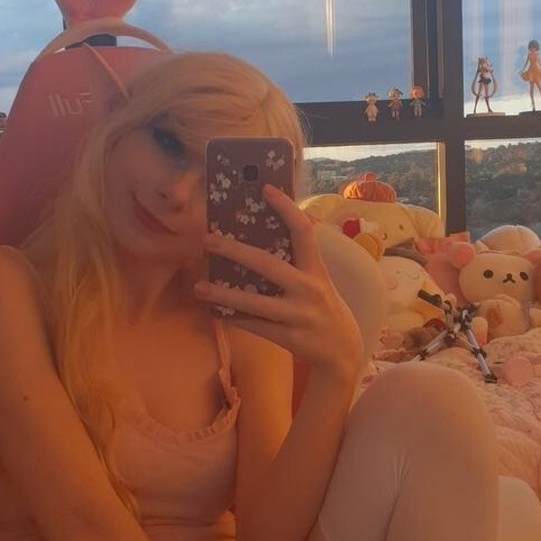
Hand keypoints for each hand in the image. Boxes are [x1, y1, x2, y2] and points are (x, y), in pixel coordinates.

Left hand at [197, 186, 363, 381]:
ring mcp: (298, 315)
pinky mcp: (288, 337)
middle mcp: (308, 289)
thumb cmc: (324, 308)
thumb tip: (263, 235)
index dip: (286, 207)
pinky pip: (255, 326)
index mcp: (316, 269)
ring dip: (223, 294)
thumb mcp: (319, 281)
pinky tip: (214, 311)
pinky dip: (233, 318)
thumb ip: (298, 261)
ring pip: (254, 302)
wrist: (342, 352)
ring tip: (198, 288)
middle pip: (267, 264)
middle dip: (235, 251)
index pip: (303, 231)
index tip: (265, 189)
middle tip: (207, 240)